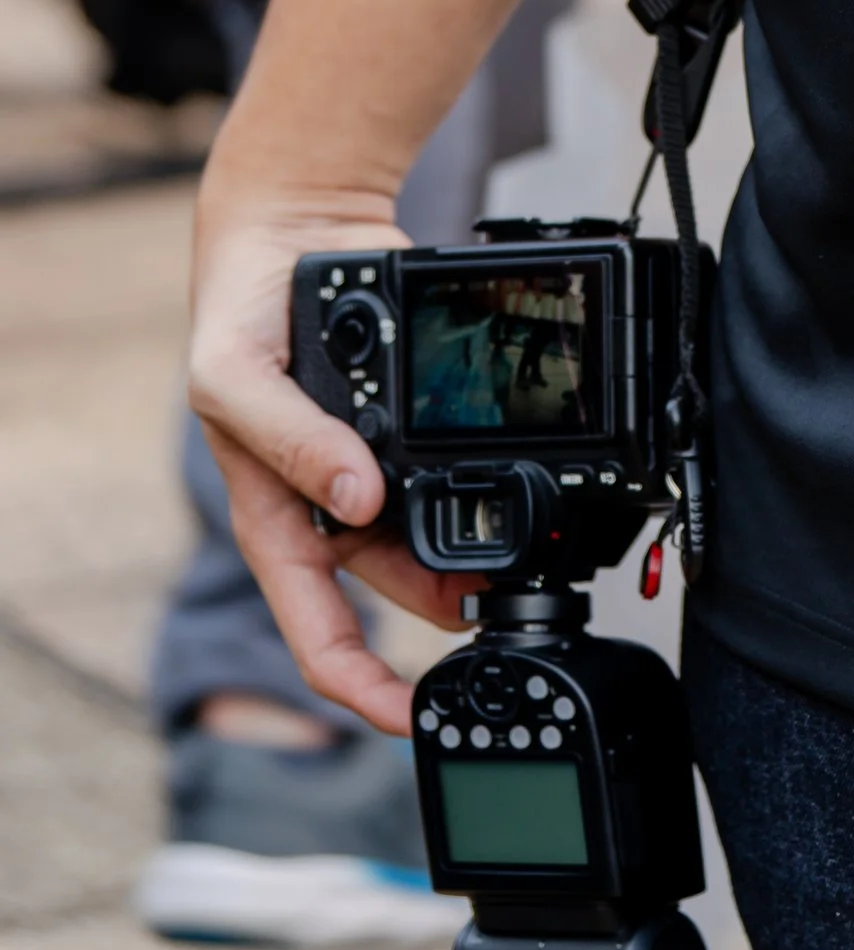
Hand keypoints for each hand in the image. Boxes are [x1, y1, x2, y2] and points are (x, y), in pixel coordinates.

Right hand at [189, 173, 474, 735]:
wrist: (291, 233)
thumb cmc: (236, 319)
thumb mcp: (235, 381)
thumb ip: (289, 440)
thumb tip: (355, 498)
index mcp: (277, 518)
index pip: (316, 631)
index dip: (362, 687)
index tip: (411, 716)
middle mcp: (328, 504)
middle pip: (395, 589)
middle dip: (449, 608)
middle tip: (507, 608)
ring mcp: (372, 467)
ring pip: (433, 535)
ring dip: (473, 551)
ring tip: (523, 552)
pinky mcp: (409, 425)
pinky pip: (451, 465)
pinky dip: (481, 474)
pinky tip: (513, 472)